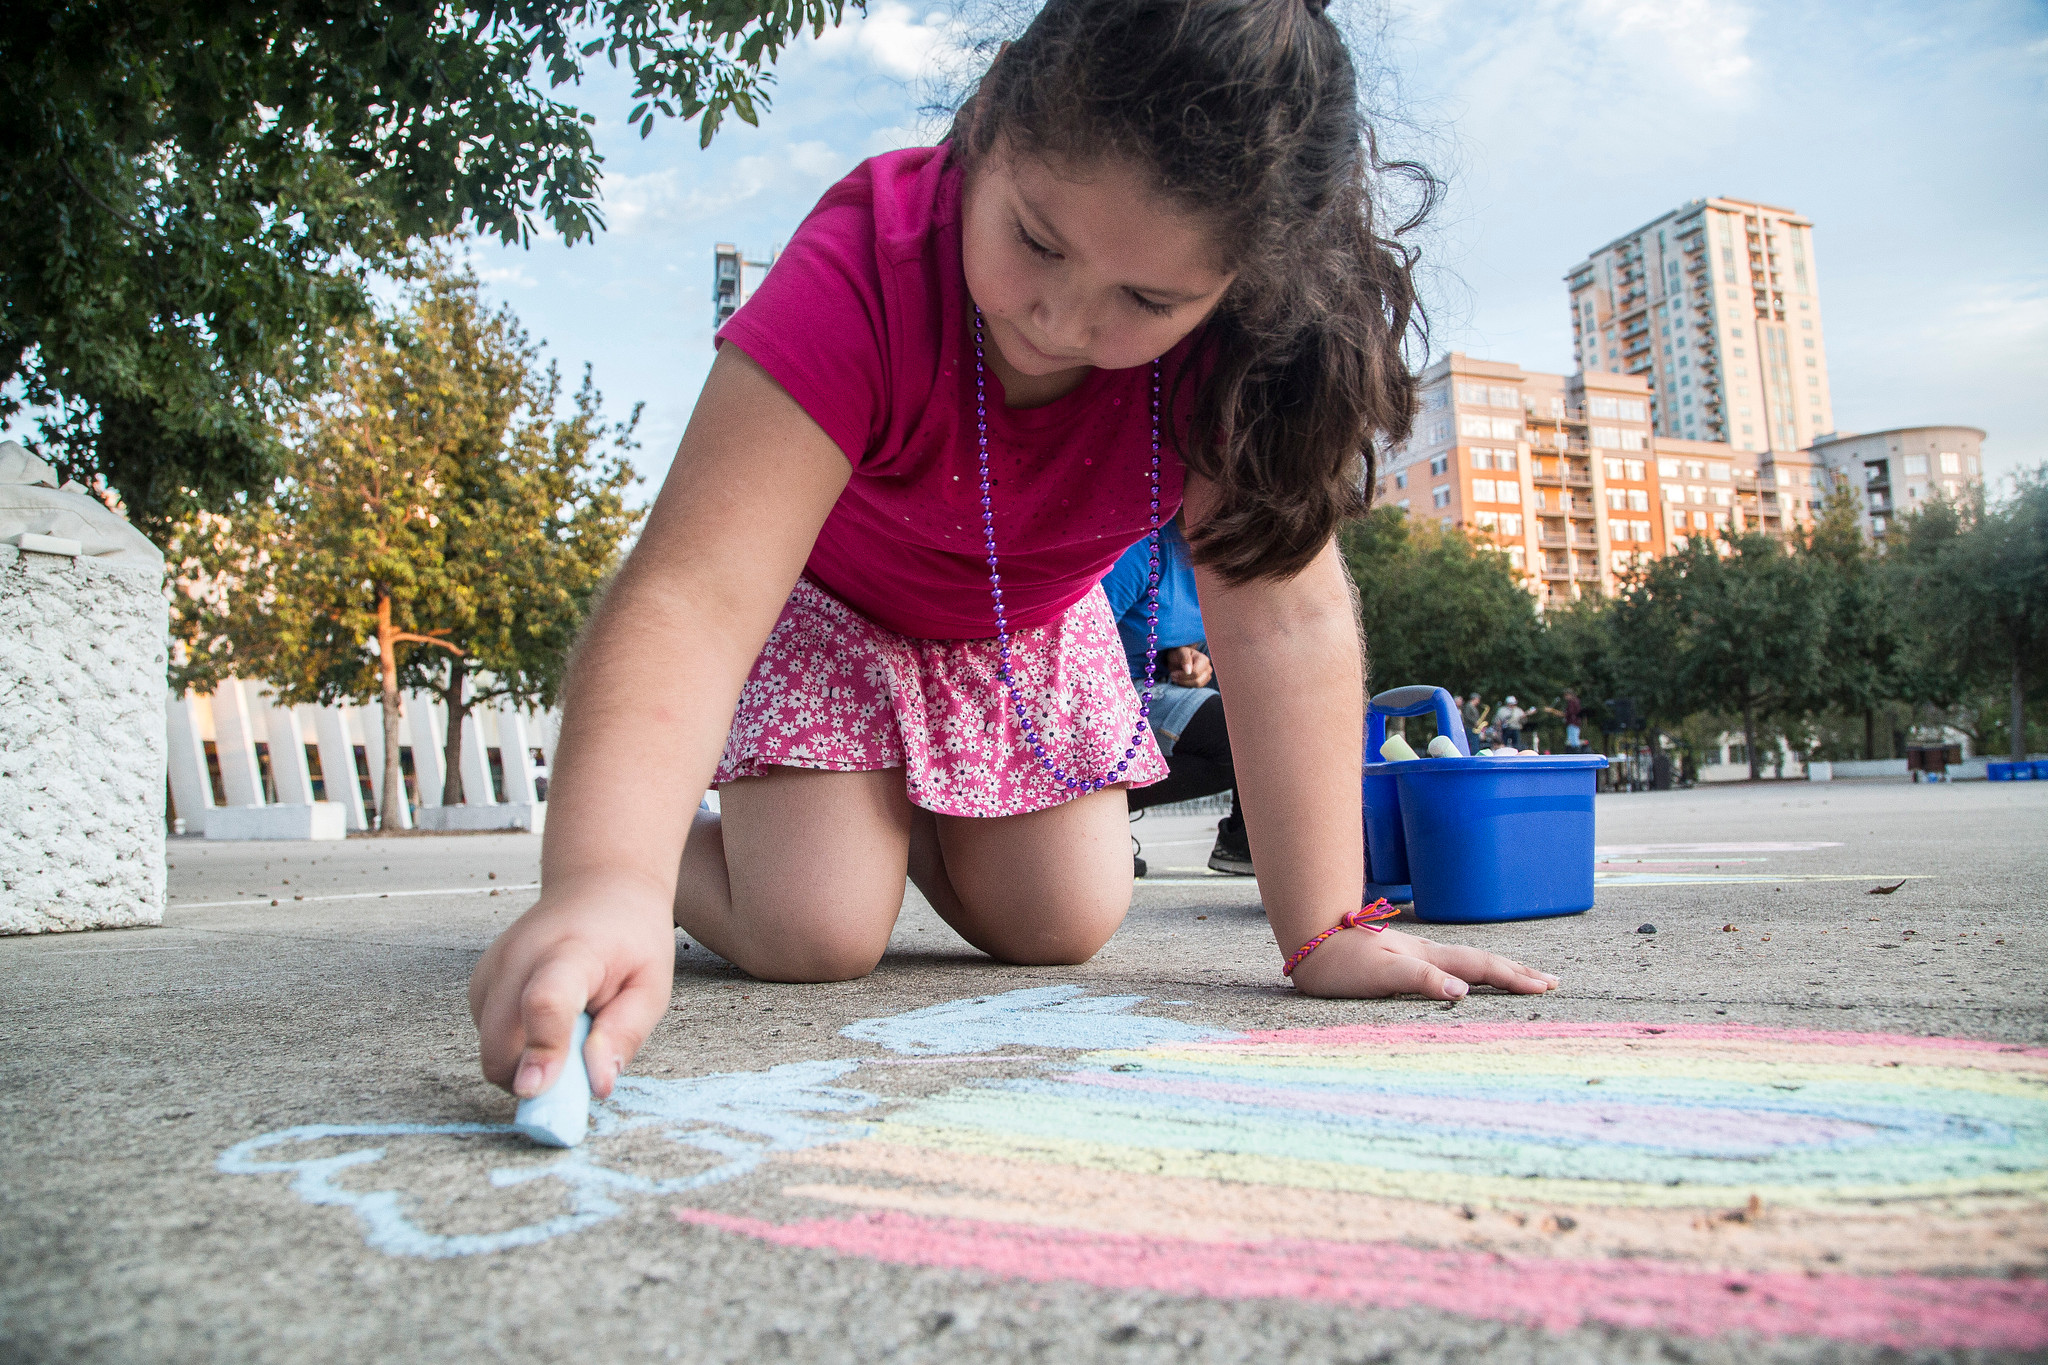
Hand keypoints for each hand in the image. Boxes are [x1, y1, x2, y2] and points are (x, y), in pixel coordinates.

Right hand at [468, 876, 676, 1100]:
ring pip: (489, 1047)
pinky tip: (546, 1023)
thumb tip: (597, 1086)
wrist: (598, 887)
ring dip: (524, 1062)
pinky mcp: (480, 981)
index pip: (545, 1003)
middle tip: (578, 1070)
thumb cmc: (630, 939)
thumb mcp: (651, 984)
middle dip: (531, 1076)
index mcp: (571, 953)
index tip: (536, 1090)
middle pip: (500, 1038)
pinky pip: (487, 1036)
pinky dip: (514, 1046)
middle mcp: (519, 957)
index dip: (540, 1050)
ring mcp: (492, 968)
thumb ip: (625, 1033)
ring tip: (569, 1031)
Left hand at [1166, 646, 1212, 687]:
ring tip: (1176, 677)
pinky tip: (1180, 680)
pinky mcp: (1203, 682)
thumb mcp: (1180, 652)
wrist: (1179, 658)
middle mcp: (1208, 668)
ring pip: (1197, 686)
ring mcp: (1207, 676)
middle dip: (1183, 680)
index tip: (1173, 673)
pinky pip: (1195, 688)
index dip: (1183, 675)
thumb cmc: (1179, 654)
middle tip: (1173, 676)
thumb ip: (1185, 659)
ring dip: (1184, 683)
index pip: (1195, 673)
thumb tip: (1188, 671)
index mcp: (1204, 660)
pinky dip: (1186, 685)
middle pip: (1197, 681)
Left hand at [1287, 924, 1556, 999]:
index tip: (1546, 988)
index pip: (1481, 967)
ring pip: (1467, 960)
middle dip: (1518, 972)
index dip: (1514, 978)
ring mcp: (1415, 954)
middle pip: (1483, 960)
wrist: (1309, 940)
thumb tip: (1463, 991)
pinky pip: (1450, 964)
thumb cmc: (1340, 963)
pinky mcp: (1401, 959)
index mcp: (1428, 957)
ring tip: (1522, 975)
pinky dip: (1472, 970)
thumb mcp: (1381, 975)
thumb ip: (1422, 979)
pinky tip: (1468, 975)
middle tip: (1551, 981)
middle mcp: (1427, 953)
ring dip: (1499, 969)